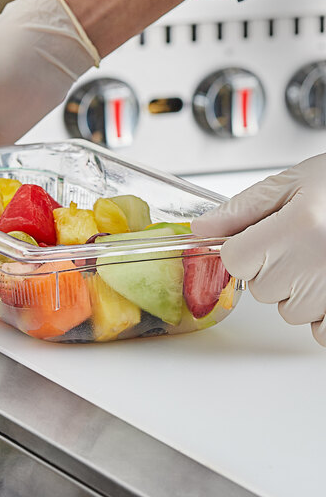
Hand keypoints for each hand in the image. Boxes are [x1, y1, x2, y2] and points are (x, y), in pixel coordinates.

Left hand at [191, 154, 325, 345]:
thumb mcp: (292, 184)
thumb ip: (242, 209)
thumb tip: (202, 229)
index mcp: (299, 226)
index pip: (235, 259)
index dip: (243, 249)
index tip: (261, 238)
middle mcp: (319, 263)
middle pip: (261, 288)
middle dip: (273, 269)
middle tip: (303, 242)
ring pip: (290, 310)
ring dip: (299, 291)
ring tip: (323, 258)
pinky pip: (321, 331)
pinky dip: (323, 313)